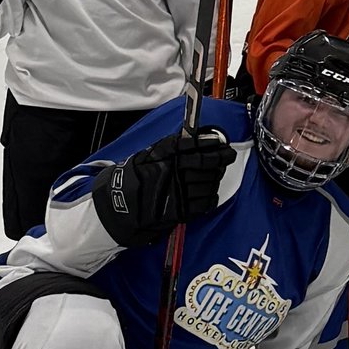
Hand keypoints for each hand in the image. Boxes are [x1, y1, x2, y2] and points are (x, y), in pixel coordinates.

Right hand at [91, 122, 234, 247]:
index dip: (210, 142)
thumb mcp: (149, 154)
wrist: (121, 206)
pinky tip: (210, 192)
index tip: (220, 141)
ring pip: (209, 181)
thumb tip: (192, 138)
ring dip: (217, 176)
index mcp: (166, 156)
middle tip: (228, 155)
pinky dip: (211, 196)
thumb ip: (170, 147)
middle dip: (221, 158)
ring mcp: (179, 191)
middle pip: (207, 163)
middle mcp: (174, 172)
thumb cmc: (134, 179)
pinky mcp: (182, 210)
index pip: (194, 145)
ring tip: (218, 173)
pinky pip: (205, 202)